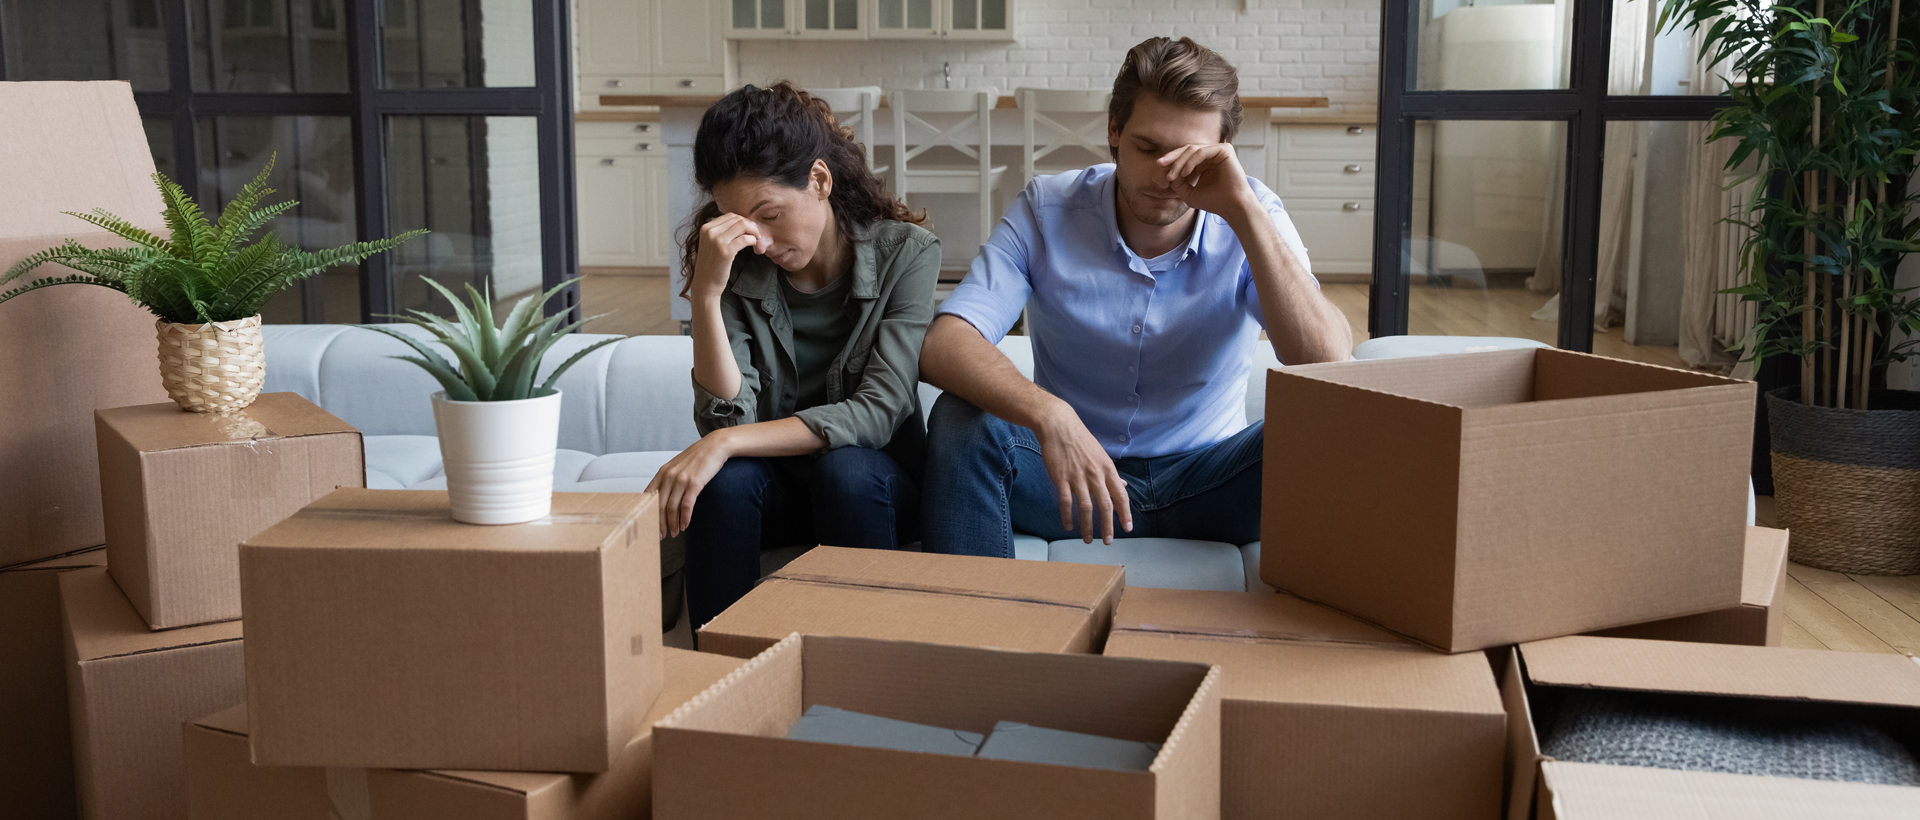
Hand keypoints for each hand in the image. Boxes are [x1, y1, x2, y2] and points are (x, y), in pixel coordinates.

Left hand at [644, 431, 734, 538]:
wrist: (714, 446)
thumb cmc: (697, 457)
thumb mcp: (677, 465)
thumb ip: (668, 479)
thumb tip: (662, 496)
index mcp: (662, 472)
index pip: (648, 497)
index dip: (647, 513)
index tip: (648, 525)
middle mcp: (669, 476)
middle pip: (658, 505)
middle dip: (659, 524)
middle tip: (660, 536)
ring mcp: (681, 480)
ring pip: (672, 508)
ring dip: (673, 524)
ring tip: (675, 533)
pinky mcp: (694, 484)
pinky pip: (687, 506)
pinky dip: (684, 518)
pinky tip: (685, 525)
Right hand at [690, 213, 769, 303]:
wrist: (705, 285)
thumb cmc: (711, 266)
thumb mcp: (711, 244)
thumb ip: (721, 232)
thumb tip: (741, 222)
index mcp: (706, 228)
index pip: (730, 216)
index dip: (743, 221)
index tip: (749, 230)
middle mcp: (710, 231)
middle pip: (737, 219)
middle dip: (750, 225)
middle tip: (756, 235)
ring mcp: (717, 240)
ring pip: (742, 225)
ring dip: (753, 231)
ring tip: (756, 239)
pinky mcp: (725, 251)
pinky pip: (745, 239)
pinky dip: (753, 240)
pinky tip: (754, 246)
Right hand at [1034, 403, 1133, 543]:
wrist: (1059, 425)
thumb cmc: (1080, 440)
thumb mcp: (1101, 455)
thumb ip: (1111, 473)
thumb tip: (1123, 485)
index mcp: (1107, 469)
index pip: (1120, 495)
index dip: (1125, 513)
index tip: (1128, 528)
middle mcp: (1095, 474)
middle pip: (1105, 505)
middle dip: (1108, 526)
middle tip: (1108, 541)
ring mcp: (1078, 477)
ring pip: (1086, 508)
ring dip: (1088, 526)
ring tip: (1087, 540)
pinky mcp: (1061, 478)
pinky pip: (1066, 502)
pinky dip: (1068, 516)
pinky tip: (1069, 526)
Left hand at [1157, 143, 1255, 217]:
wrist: (1231, 207)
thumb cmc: (1214, 201)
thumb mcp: (1189, 192)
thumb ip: (1177, 182)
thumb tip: (1166, 172)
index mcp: (1204, 162)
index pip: (1185, 156)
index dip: (1171, 161)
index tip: (1158, 168)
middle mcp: (1211, 154)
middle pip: (1187, 149)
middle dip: (1172, 157)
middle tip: (1160, 164)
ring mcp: (1218, 151)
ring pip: (1192, 149)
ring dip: (1179, 162)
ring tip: (1173, 175)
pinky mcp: (1224, 150)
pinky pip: (1202, 151)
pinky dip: (1191, 161)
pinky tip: (1184, 173)